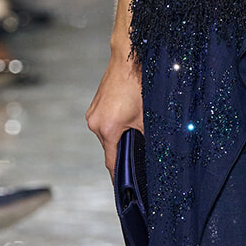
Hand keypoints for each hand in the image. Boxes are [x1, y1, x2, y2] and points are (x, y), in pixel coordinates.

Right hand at [86, 49, 143, 175]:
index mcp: (107, 129)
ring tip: (136, 128)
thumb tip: (152, 152)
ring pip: (108, 134)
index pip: (111, 162)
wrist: (128, 58)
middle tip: (140, 153)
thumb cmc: (138, 85)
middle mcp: (95, 123)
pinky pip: (105, 123)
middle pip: (110, 147)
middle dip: (124, 151)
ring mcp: (93, 113)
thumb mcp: (147, 116)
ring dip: (121, 136)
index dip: (119, 175)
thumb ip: (146, 137)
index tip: (124, 187)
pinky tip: (129, 116)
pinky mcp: (96, 105)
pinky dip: (117, 124)